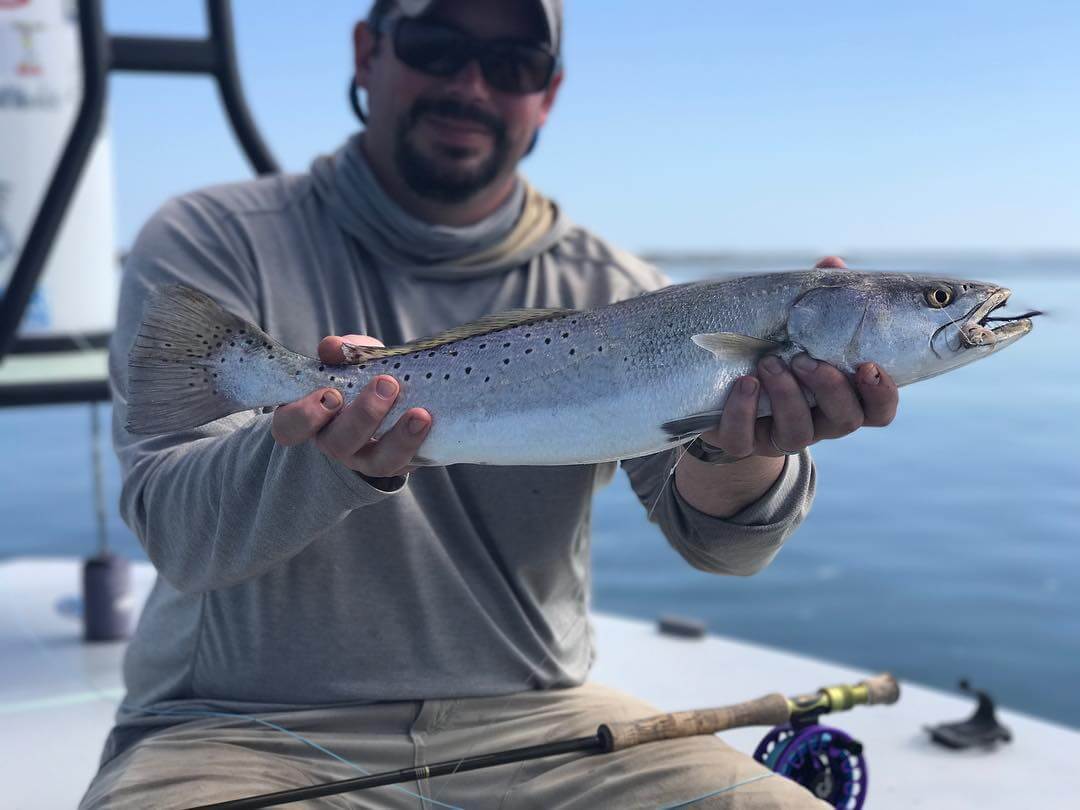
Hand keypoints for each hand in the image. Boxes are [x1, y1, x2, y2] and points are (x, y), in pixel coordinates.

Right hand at [271, 334, 431, 478]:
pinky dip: (420, 444)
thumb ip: (342, 352)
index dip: (305, 415)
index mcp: (311, 418)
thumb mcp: (352, 360)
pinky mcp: (396, 465)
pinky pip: (407, 463)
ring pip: (377, 462)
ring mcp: (365, 460)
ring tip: (420, 414)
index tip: (331, 393)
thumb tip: (333, 347)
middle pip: (338, 444)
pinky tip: (432, 423)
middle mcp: (334, 444)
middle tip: (387, 385)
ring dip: (399, 438)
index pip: (289, 427)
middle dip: (363, 415)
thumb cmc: (361, 376)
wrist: (394, 398)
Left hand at [699, 257, 898, 458]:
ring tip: (768, 362)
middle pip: (845, 420)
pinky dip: (742, 412)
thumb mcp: (798, 326)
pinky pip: (743, 439)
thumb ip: (819, 299)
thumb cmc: (774, 350)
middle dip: (829, 388)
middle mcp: (818, 422)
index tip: (867, 366)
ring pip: (797, 434)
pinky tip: (743, 384)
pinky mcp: (742, 442)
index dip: (881, 394)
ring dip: (786, 396)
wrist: (721, 392)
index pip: (879, 410)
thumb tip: (833, 263)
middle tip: (805, 359)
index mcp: (842, 398)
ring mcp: (780, 436)